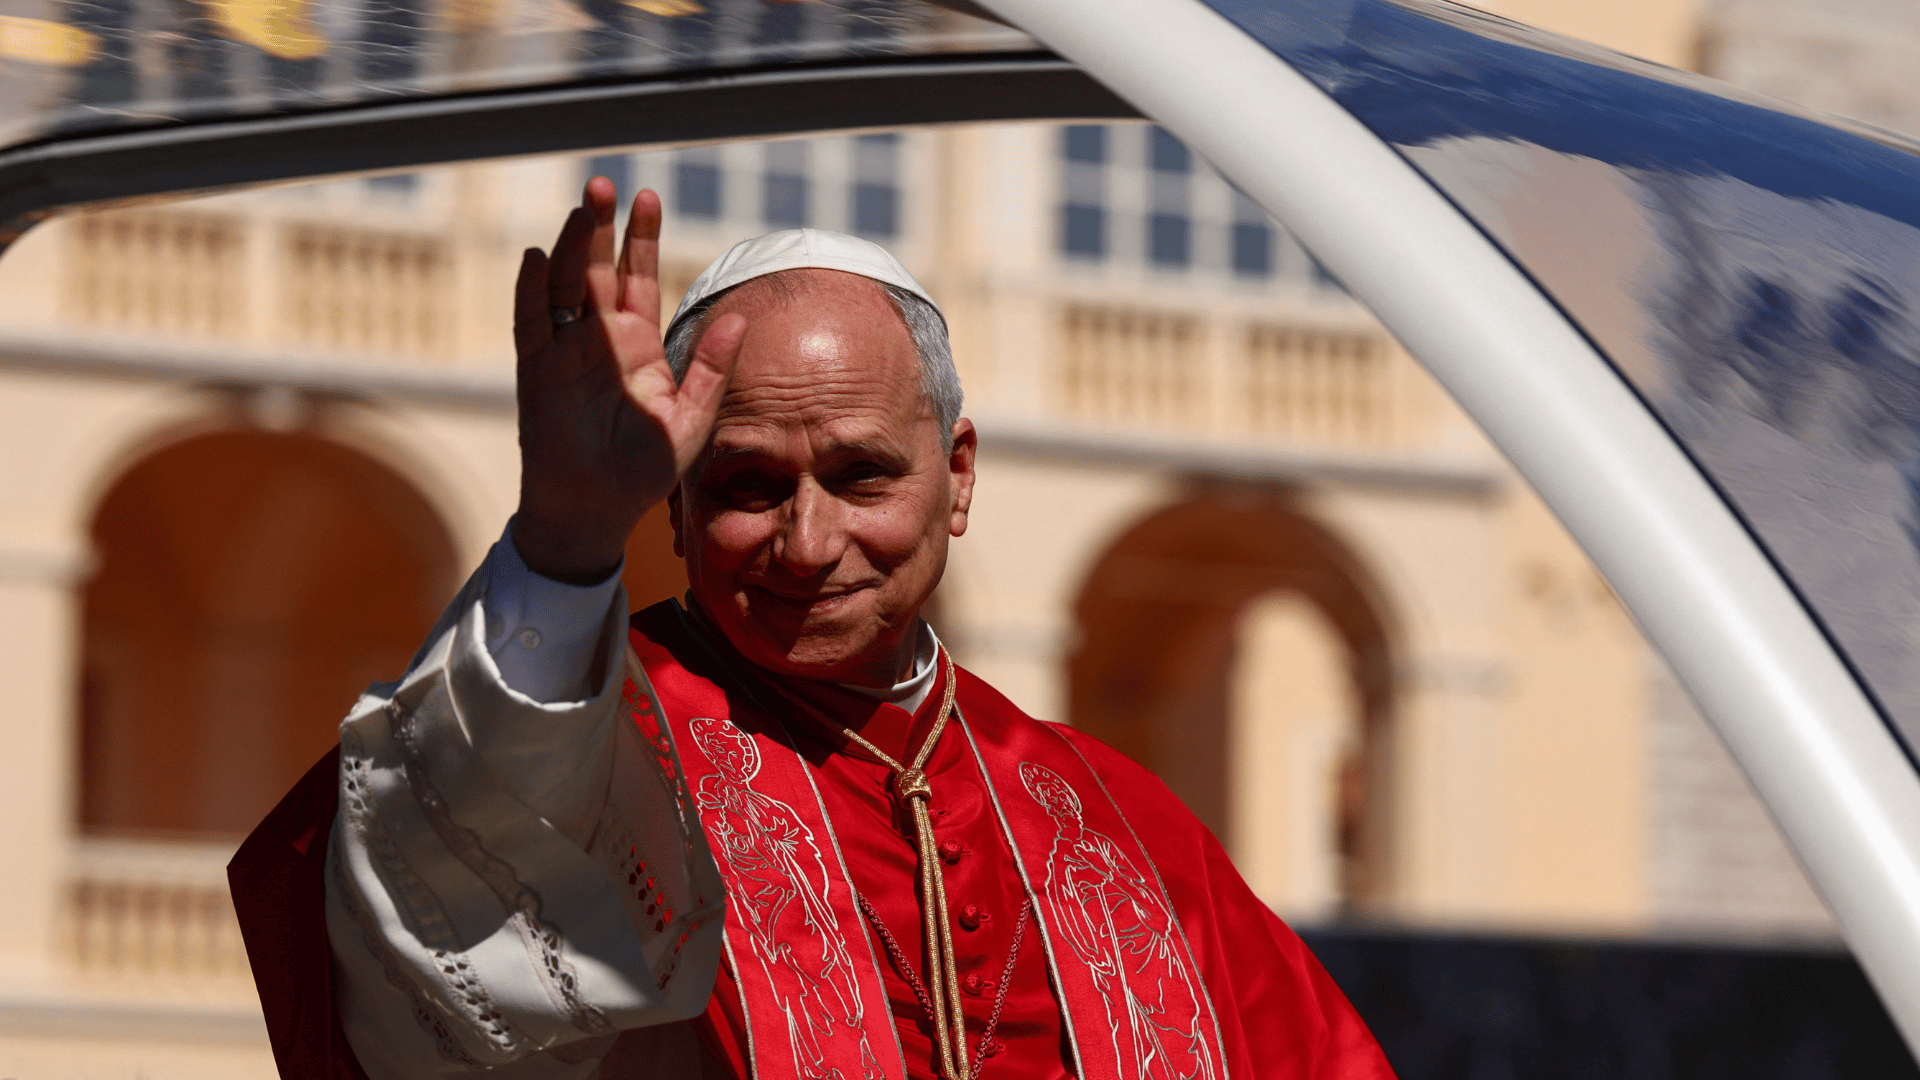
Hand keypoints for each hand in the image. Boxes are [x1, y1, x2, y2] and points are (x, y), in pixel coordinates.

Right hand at [510, 179, 745, 583]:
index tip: (646, 197)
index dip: (640, 239)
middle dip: (600, 227)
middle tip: (604, 184)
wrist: (596, 509)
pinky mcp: (538, 372)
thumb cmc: (642, 470)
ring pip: (564, 285)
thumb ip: (712, 368)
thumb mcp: (690, 418)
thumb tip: (740, 318)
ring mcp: (565, 352)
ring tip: (581, 208)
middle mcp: (599, 340)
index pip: (638, 278)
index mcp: (637, 346)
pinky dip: (532, 290)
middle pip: (596, 269)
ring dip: (569, 246)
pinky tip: (536, 257)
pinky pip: (532, 323)